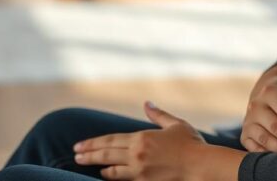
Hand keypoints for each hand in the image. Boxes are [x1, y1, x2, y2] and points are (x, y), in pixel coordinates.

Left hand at [73, 100, 206, 179]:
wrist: (202, 167)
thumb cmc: (191, 144)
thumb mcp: (175, 124)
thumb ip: (158, 114)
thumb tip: (147, 103)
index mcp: (142, 138)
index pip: (110, 141)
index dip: (93, 143)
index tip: (79, 145)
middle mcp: (137, 155)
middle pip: (106, 155)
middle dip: (88, 155)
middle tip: (75, 155)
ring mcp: (140, 172)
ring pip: (112, 170)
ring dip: (98, 167)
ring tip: (85, 164)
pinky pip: (123, 180)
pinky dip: (112, 177)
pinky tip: (106, 175)